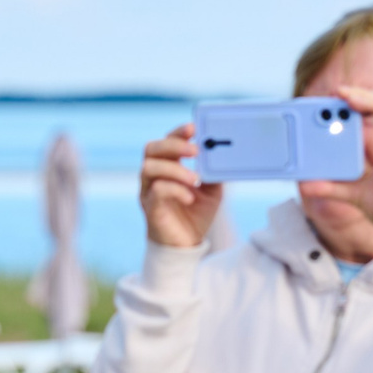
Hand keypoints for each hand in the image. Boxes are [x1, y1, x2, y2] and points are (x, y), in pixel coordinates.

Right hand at [138, 124, 224, 249]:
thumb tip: (224, 154)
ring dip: (175, 169)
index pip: (166, 141)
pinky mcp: (150, 208)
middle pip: (152, 149)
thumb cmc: (196, 214)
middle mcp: (153, 176)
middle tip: (195, 150)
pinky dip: (176, 190)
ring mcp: (149, 191)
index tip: (194, 128)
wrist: (187, 244)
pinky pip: (158, 191)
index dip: (178, 132)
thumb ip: (214, 171)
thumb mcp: (212, 189)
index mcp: (167, 166)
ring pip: (150, 167)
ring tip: (196, 180)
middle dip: (174, 145)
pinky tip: (190, 197)